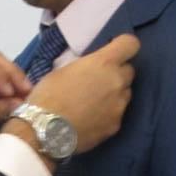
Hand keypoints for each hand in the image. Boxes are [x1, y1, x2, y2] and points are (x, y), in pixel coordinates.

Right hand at [22, 34, 138, 153]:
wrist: (45, 130)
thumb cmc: (48, 95)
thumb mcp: (64, 70)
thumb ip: (86, 66)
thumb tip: (92, 69)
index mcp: (104, 63)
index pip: (130, 44)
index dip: (124, 46)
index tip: (115, 51)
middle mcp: (117, 82)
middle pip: (129, 71)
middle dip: (117, 73)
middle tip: (99, 80)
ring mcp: (119, 106)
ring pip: (125, 94)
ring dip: (114, 94)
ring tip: (94, 103)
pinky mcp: (116, 125)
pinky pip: (117, 114)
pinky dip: (108, 114)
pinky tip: (92, 119)